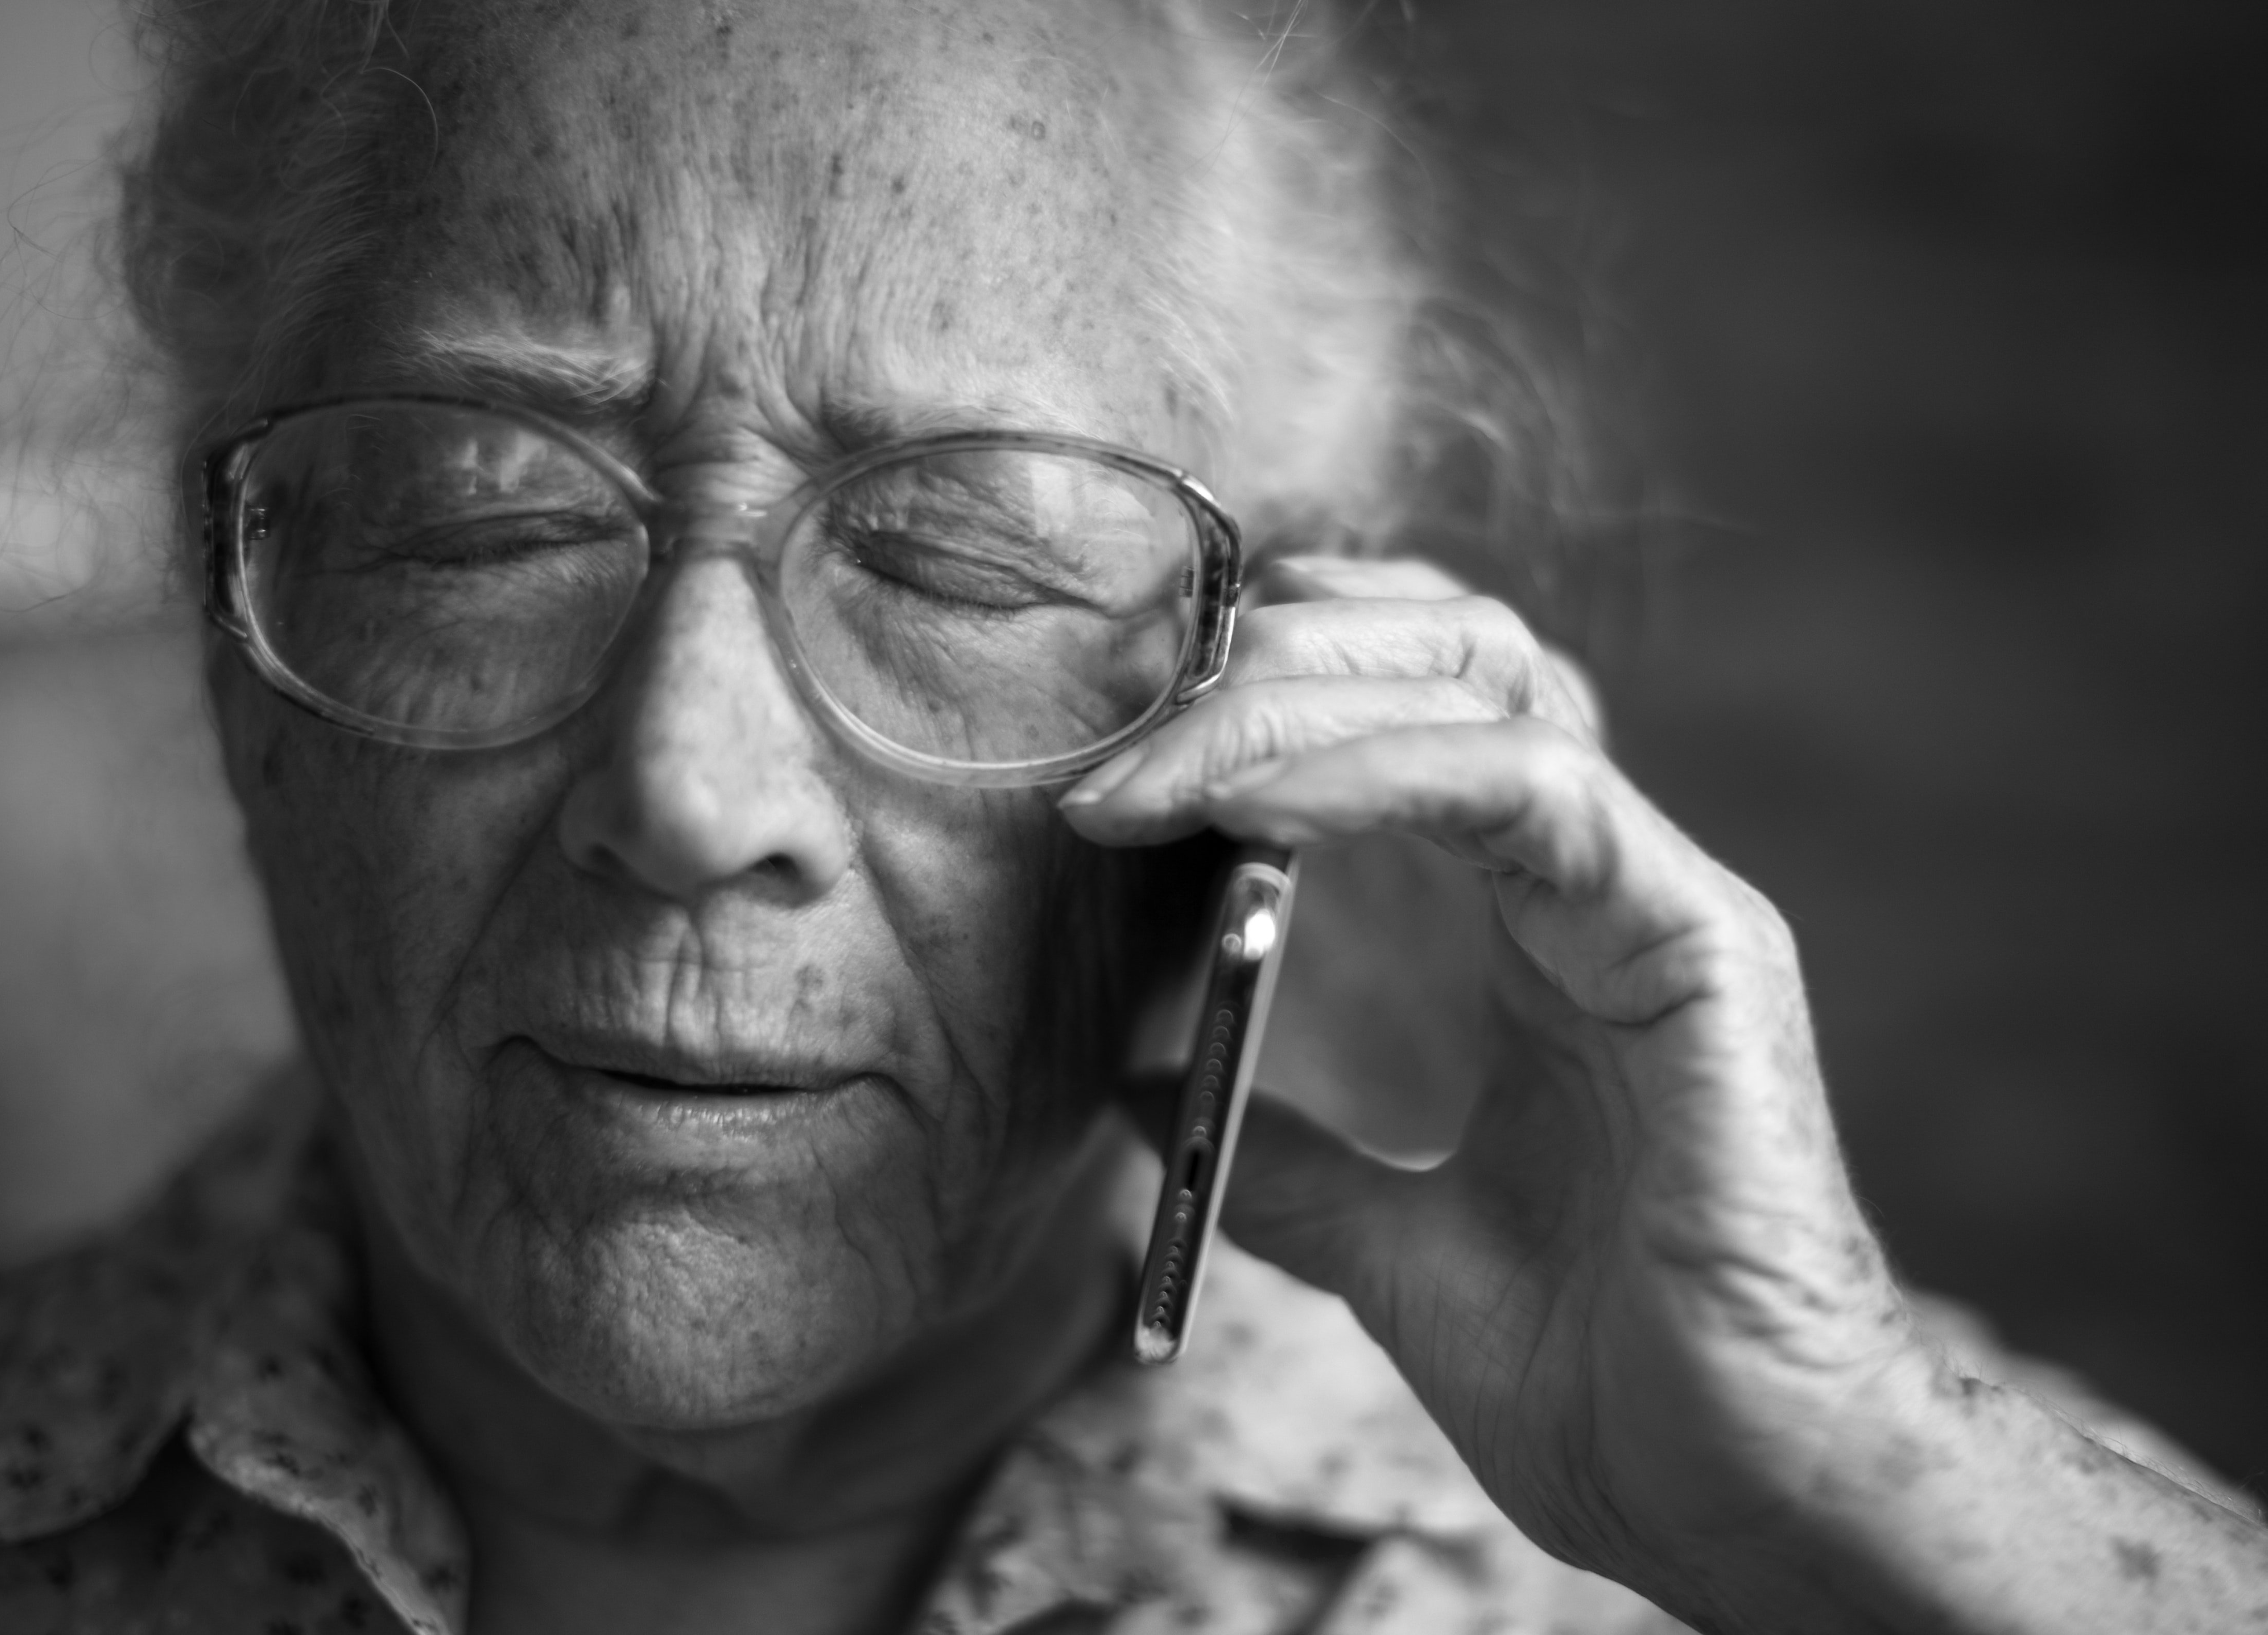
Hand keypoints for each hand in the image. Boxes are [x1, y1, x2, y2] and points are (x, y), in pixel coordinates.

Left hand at [1060, 557, 1922, 1620]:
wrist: (1740, 1498)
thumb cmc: (1602, 1384)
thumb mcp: (1390, 1251)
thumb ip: (1288, 1162)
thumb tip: (1143, 1089)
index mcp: (1525, 937)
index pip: (1410, 722)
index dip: (1267, 699)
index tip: (1120, 764)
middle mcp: (1590, 888)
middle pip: (1446, 656)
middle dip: (1271, 661)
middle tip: (1123, 735)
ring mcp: (1650, 898)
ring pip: (1487, 684)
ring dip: (1297, 702)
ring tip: (1157, 771)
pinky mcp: (1695, 940)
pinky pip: (1536, 788)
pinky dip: (1384, 773)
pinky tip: (1261, 808)